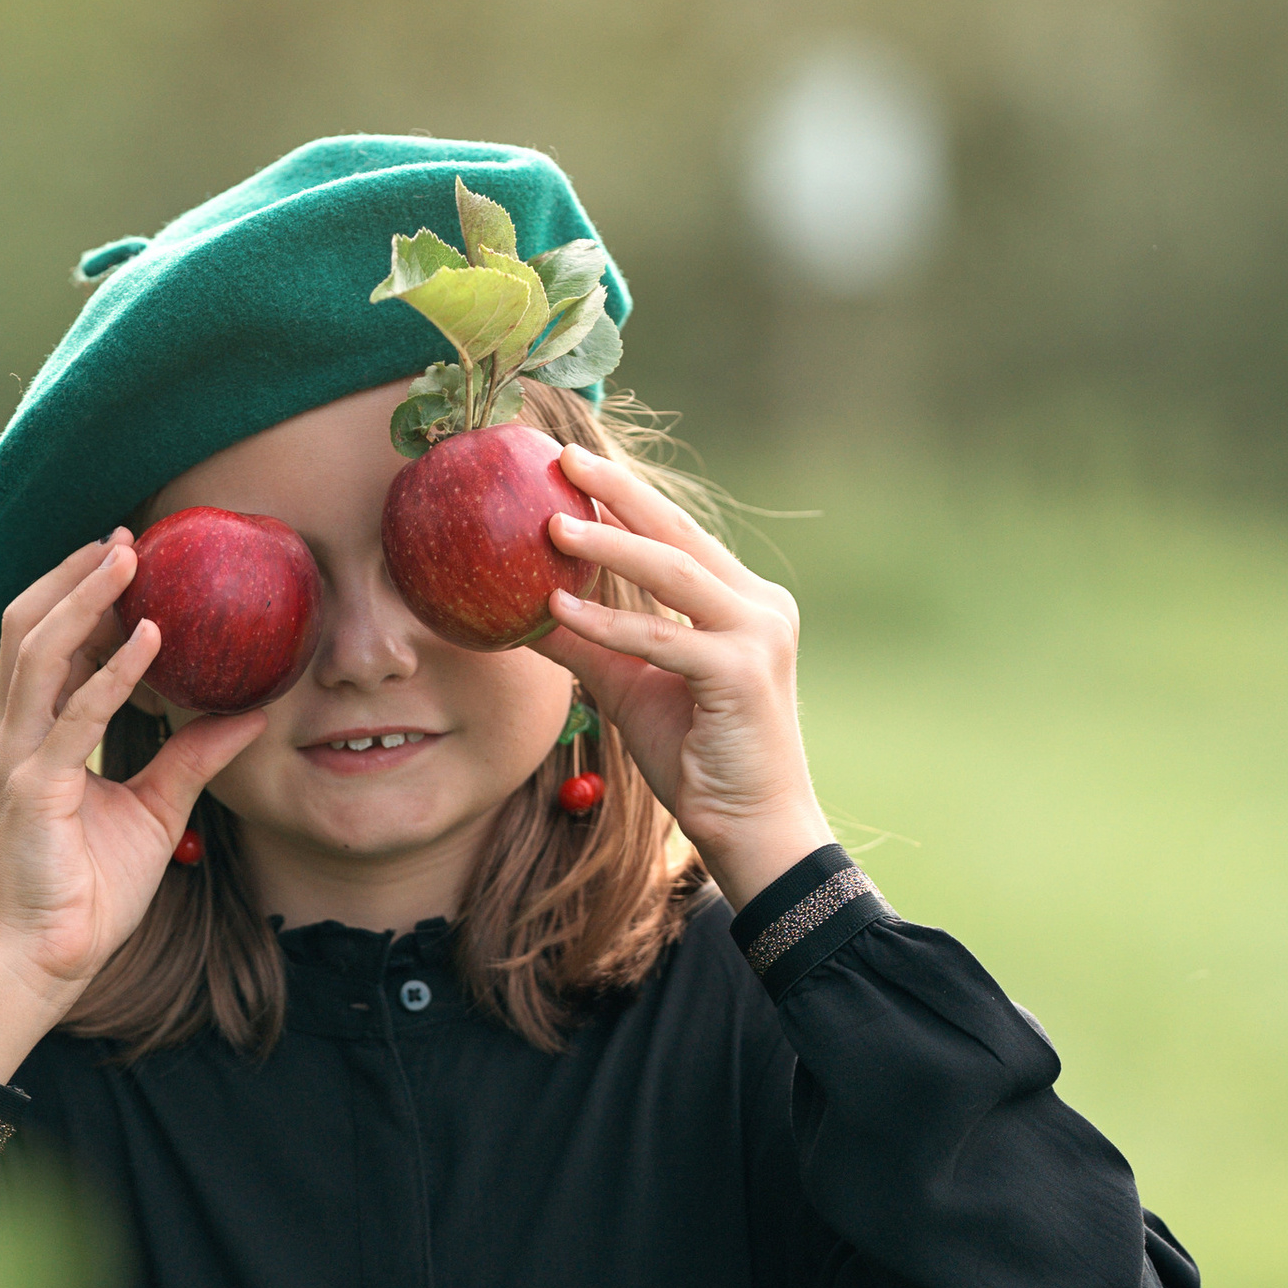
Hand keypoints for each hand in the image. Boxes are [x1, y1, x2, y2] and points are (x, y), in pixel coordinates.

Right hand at [0, 536, 264, 1082]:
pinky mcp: (32, 789)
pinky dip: (113, 673)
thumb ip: (192, 758)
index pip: (45, 643)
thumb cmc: (87, 893)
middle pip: (28, 627)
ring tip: (129, 557)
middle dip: (73, 575)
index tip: (126, 555)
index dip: (77, 593)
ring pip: (39, 652)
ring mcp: (16, 758)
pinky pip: (75, 717)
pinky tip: (151, 640)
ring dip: (85, 598)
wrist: (45, 961)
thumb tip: (250, 714)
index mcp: (32, 735)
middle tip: (128, 536)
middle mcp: (13, 735)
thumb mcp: (155, 811)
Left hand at [536, 448, 830, 910]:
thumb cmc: (699, 760)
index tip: (574, 468)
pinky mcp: (741, 672)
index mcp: (742, 603)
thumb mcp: (631, 691)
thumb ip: (590, 647)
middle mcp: (759, 607)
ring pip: (672, 573)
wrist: (752, 828)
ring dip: (608, 546)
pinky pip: (661, 637)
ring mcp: (757, 635)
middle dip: (620, 493)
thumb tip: (527, 615)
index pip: (677, 537)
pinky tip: (559, 608)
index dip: (627, 499)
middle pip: (679, 533)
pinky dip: (608, 623)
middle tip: (565, 460)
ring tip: (551, 523)